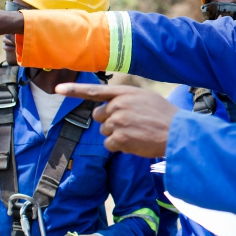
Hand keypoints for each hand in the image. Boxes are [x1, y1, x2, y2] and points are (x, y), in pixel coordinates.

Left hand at [56, 83, 178, 156]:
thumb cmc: (166, 116)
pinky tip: (135, 143)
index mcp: (125, 93)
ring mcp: (118, 121)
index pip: (95, 90)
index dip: (74, 90)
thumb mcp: (146, 98)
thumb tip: (112, 106)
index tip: (58, 89)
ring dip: (117, 135)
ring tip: (137, 134)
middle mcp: (118, 105)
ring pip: (105, 131)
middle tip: (129, 125)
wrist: (177, 132)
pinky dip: (120, 146)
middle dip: (109, 122)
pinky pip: (109, 144)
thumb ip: (127, 99)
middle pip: (99, 116)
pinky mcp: (119, 137)